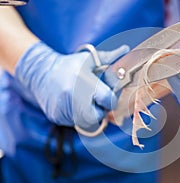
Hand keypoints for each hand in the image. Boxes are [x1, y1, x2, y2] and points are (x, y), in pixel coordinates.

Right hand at [14, 42, 128, 129]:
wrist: (40, 72)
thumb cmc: (70, 65)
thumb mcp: (89, 59)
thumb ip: (109, 58)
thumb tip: (126, 49)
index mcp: (83, 80)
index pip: (107, 99)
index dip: (111, 99)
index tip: (108, 95)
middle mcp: (72, 96)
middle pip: (98, 116)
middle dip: (101, 110)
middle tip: (97, 101)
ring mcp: (62, 108)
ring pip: (87, 122)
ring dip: (90, 114)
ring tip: (85, 101)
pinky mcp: (56, 116)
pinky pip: (74, 123)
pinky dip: (78, 117)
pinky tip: (74, 104)